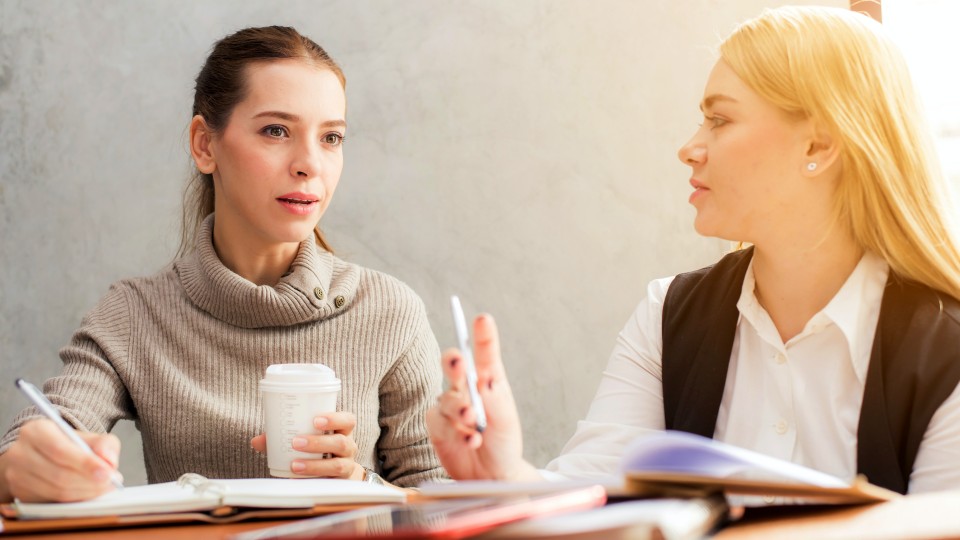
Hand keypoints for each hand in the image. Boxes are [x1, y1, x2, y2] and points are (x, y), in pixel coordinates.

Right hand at [0, 418, 121, 502]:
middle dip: (89, 482)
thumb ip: (104, 444)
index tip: (107, 473)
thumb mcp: (88, 437)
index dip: (85, 464)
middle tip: (110, 482)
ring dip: (84, 493)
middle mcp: (20, 452)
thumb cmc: (68, 445)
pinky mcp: (20, 493)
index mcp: (36, 431)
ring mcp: (16, 475)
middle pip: (58, 474)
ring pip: (56, 491)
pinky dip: (74, 500)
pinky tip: (87, 493)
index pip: (60, 450)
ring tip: (102, 487)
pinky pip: (51, 501)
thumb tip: (108, 461)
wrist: (43, 454)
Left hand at [251, 412, 363, 480]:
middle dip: (318, 443)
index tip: (315, 420)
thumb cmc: (319, 449)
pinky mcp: (340, 484)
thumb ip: (283, 437)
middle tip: (296, 442)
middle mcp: (348, 447)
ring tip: (294, 465)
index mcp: (342, 431)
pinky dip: (312, 481)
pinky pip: (329, 483)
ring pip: (337, 465)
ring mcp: (347, 466)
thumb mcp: (307, 437)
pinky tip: (296, 480)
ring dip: (314, 465)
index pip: (348, 420)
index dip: (335, 419)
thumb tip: (257, 441)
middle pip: (341, 443)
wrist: (336, 474)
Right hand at [426, 314, 540, 480]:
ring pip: (447, 399)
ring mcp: (449, 406)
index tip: (483, 320)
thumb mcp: (506, 421)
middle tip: (459, 363)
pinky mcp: (437, 426)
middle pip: (454, 366)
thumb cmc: (502, 443)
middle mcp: (466, 389)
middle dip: (454, 362)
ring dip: (460, 409)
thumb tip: (484, 379)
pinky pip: (440, 423)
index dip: (483, 336)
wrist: (492, 475)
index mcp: (488, 381)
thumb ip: (495, 400)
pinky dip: (457, 432)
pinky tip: (471, 440)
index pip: (485, 354)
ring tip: (473, 422)